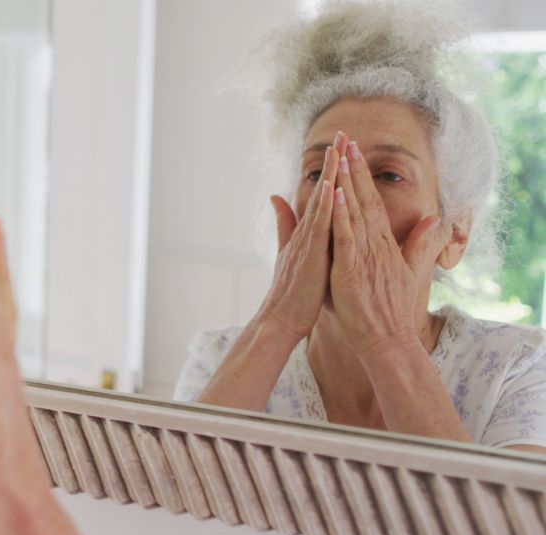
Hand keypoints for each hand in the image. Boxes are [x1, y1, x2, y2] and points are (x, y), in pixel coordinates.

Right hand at [255, 134, 340, 338]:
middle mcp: (309, 232)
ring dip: (330, 175)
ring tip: (337, 149)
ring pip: (321, 202)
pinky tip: (331, 187)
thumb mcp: (290, 252)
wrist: (282, 318)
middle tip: (341, 134)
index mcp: (310, 233)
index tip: (341, 146)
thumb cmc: (293, 291)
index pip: (324, 195)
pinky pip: (320, 227)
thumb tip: (276, 197)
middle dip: (333, 163)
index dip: (332, 170)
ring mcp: (309, 242)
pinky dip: (326, 206)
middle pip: (323, 191)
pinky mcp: (311, 255)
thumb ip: (285, 224)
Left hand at [329, 140, 447, 357]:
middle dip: (355, 168)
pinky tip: (335, 194)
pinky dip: (341, 215)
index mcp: (384, 244)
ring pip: (355, 211)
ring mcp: (365, 255)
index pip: (373, 202)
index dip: (364, 176)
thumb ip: (418, 244)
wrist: (386, 339)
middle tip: (347, 138)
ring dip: (348, 181)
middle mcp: (376, 244)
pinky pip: (346, 237)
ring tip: (341, 154)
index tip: (355, 151)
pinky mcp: (352, 269)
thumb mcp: (406, 272)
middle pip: (365, 198)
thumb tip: (435, 220)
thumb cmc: (388, 309)